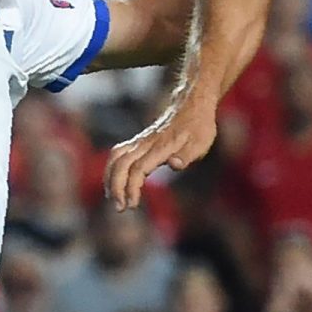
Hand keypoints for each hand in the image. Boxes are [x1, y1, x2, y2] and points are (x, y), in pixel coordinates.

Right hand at [105, 95, 217, 210]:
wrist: (192, 104)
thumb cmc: (198, 126)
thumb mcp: (201, 143)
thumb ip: (186, 155)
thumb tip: (174, 165)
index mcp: (161, 146)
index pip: (139, 168)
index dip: (132, 187)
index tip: (132, 205)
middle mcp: (146, 143)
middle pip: (121, 163)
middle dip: (116, 186)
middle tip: (120, 208)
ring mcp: (140, 140)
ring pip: (116, 157)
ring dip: (110, 178)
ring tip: (113, 198)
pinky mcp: (139, 141)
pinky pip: (118, 154)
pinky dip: (112, 169)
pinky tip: (115, 183)